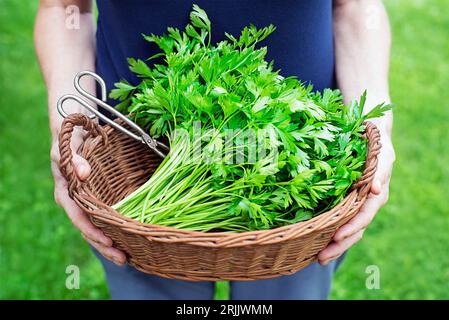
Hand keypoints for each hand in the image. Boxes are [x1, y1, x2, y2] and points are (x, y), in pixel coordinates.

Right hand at [51, 129, 125, 265]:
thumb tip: (83, 173)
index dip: (92, 230)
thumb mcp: (68, 144)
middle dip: (104, 246)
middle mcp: (75, 201)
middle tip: (123, 259)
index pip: (78, 217)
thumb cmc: (71, 137)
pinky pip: (105, 218)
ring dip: (110, 244)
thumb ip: (73, 157)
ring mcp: (86, 202)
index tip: (109, 241)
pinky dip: (115, 230)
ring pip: (97, 228)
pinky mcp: (97, 199)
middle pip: (88, 229)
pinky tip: (130, 240)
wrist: (75, 131)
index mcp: (65, 191)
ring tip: (127, 258)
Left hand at [318, 126, 394, 265]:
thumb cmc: (371, 134)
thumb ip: (379, 169)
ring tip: (319, 258)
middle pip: (357, 227)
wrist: (369, 126)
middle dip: (340, 244)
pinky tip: (316, 243)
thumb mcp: (378, 147)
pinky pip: (341, 219)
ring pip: (349, 228)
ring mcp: (358, 200)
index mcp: (376, 188)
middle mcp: (368, 199)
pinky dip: (330, 232)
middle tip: (321, 258)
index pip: (364, 214)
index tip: (336, 237)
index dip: (352, 226)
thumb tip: (376, 191)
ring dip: (335, 245)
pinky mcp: (347, 199)